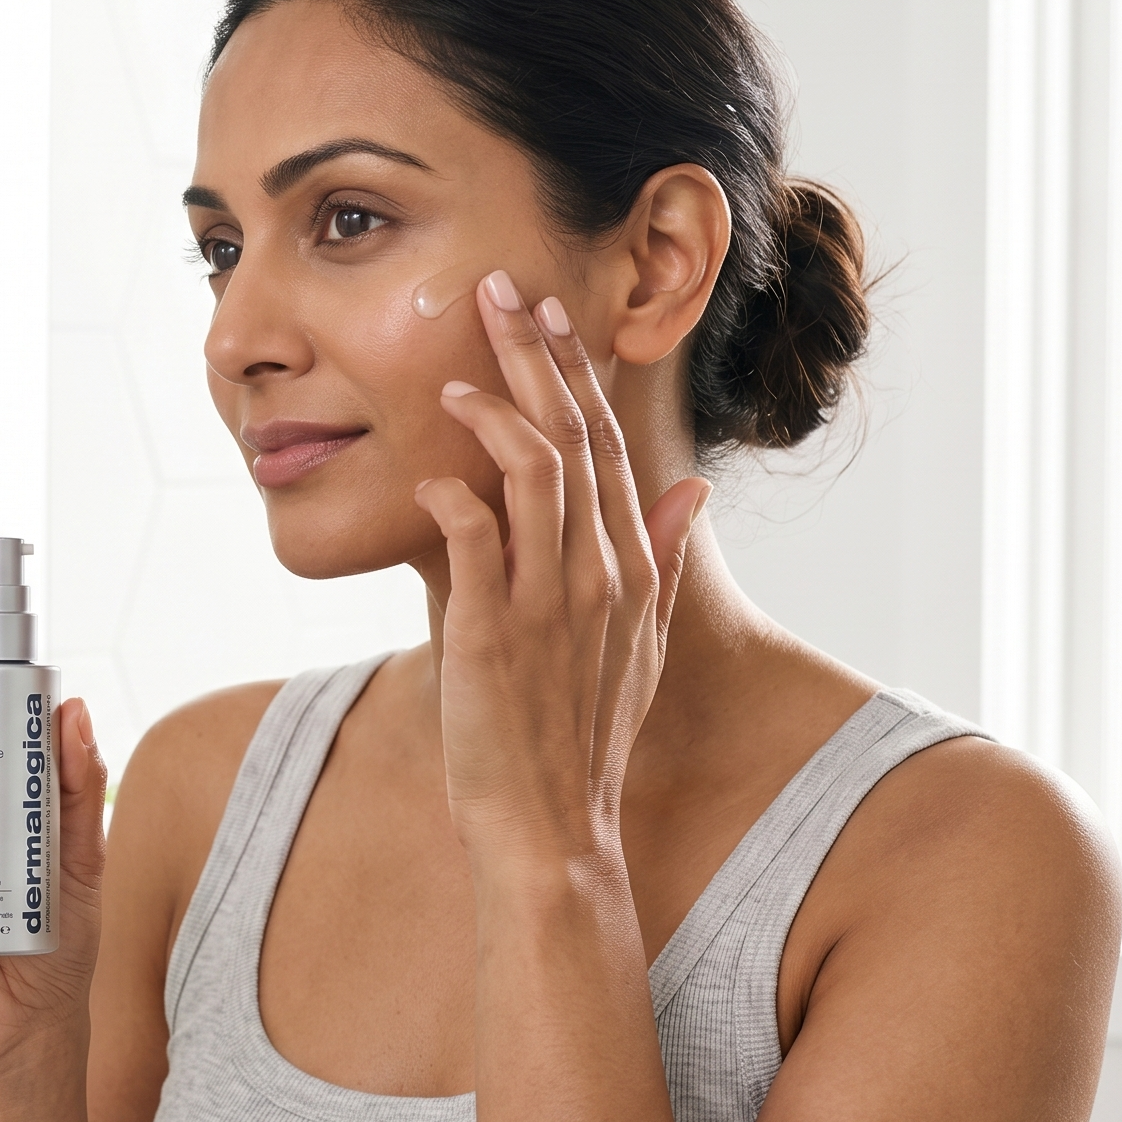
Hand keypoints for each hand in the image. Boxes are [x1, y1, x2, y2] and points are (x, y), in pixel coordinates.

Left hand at [412, 272, 709, 869]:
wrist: (553, 829)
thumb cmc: (581, 738)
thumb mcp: (641, 646)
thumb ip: (665, 562)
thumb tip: (693, 490)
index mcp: (628, 569)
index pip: (609, 446)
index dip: (579, 373)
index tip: (551, 315)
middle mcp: (597, 575)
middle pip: (574, 439)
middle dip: (537, 358)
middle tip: (500, 292)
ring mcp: (548, 604)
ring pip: (534, 475)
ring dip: (496, 414)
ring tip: (456, 377)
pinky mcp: (491, 636)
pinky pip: (474, 544)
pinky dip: (453, 497)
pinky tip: (429, 473)